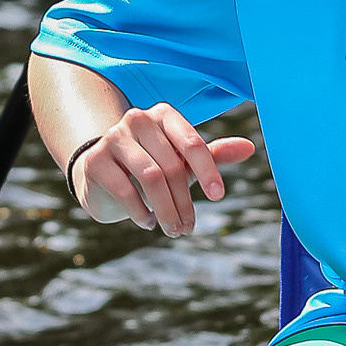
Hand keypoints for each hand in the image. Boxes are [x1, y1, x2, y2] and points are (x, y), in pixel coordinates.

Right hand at [71, 104, 254, 233]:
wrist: (99, 173)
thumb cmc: (151, 164)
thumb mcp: (182, 161)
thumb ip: (212, 155)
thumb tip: (250, 147)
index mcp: (163, 115)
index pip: (192, 142)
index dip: (208, 170)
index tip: (219, 196)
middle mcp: (137, 120)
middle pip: (172, 166)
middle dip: (184, 202)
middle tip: (189, 228)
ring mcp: (113, 139)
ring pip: (151, 178)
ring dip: (166, 210)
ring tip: (174, 230)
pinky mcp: (95, 161)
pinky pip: (125, 190)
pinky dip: (141, 212)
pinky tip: (148, 222)